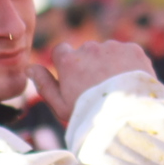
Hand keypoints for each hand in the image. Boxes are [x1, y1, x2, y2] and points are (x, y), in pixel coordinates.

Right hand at [30, 39, 152, 126]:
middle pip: (86, 52)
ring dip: (110, 63)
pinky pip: (127, 53)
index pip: (61, 51)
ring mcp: (112, 47)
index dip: (67, 66)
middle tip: (99, 89)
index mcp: (68, 61)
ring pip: (108, 52)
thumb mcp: (61, 106)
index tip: (74, 79)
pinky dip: (128, 64)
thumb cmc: (89, 116)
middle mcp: (89, 48)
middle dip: (90, 64)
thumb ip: (44, 84)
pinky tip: (130, 83)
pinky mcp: (133, 49)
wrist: (128, 117)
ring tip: (117, 88)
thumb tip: (29, 68)